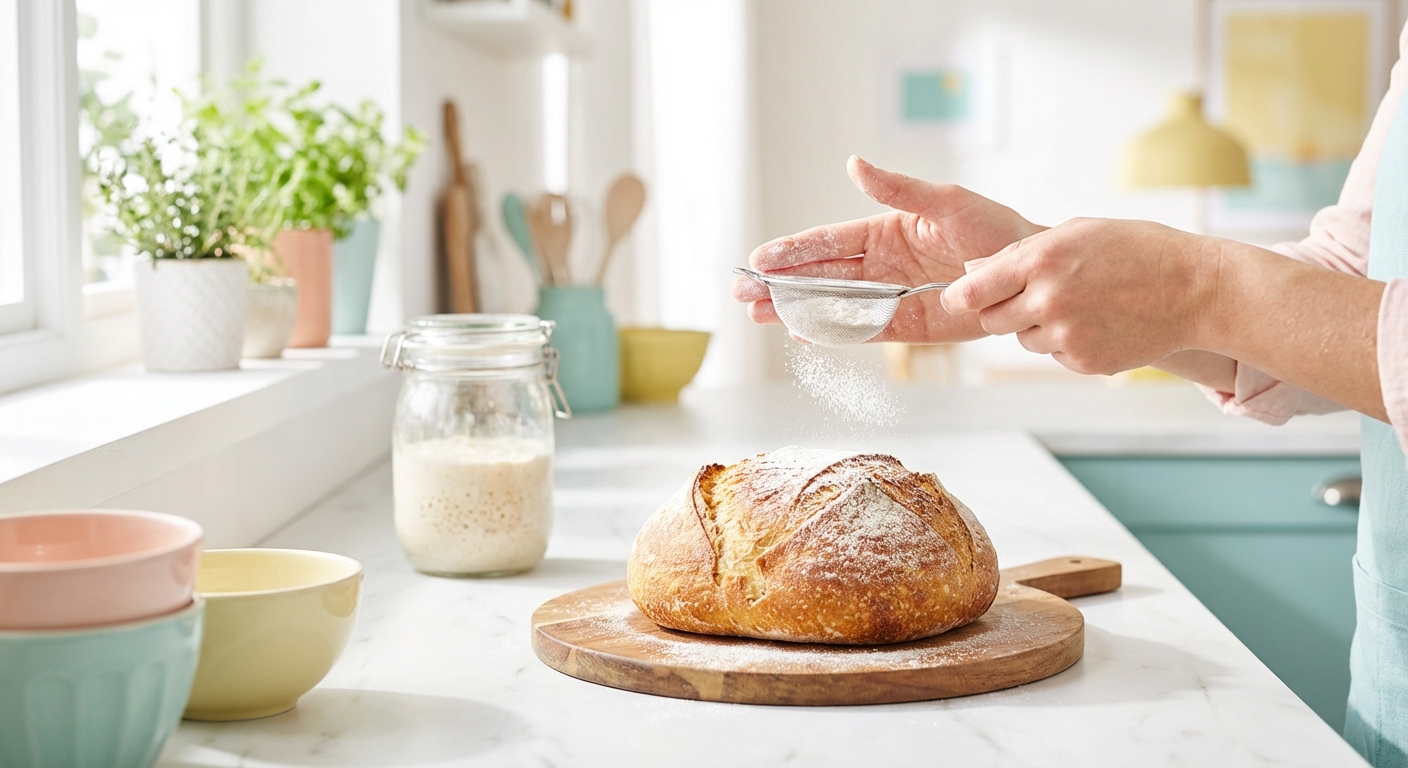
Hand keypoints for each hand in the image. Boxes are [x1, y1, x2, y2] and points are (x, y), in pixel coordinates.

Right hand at [733, 156, 1043, 342]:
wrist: (1031, 274)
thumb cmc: (996, 231)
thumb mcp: (947, 202)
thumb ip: (899, 189)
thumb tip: (854, 164)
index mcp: (885, 231)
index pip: (828, 241)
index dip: (793, 250)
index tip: (760, 258)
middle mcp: (881, 265)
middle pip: (819, 275)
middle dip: (779, 283)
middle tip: (741, 291)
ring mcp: (891, 297)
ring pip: (832, 305)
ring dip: (794, 309)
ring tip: (756, 313)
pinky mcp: (908, 327)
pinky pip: (863, 331)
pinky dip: (832, 334)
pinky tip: (800, 334)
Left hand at [941, 218, 1214, 374]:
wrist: (1195, 289)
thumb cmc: (1137, 250)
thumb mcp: (1076, 232)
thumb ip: (1019, 253)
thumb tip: (972, 272)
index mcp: (1040, 261)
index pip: (971, 292)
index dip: (959, 297)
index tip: (957, 298)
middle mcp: (1048, 301)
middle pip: (991, 321)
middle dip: (1002, 309)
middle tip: (1032, 296)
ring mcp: (1066, 336)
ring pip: (1024, 339)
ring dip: (1038, 325)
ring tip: (1080, 303)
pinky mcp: (1083, 362)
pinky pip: (1054, 355)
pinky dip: (1067, 342)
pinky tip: (1098, 321)